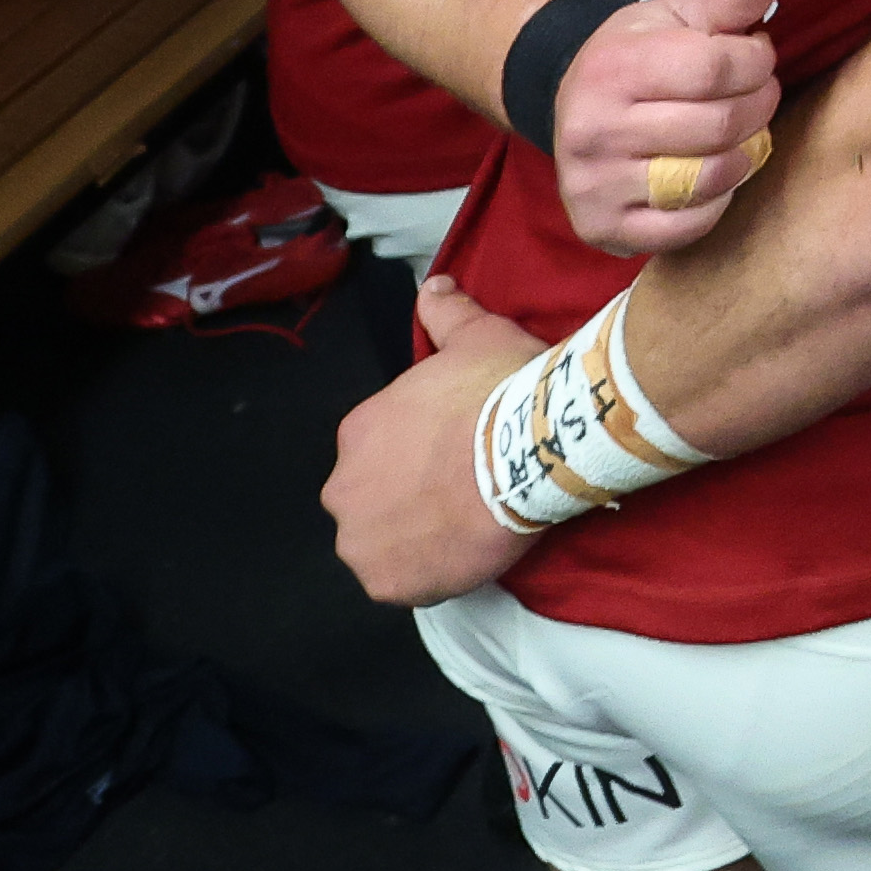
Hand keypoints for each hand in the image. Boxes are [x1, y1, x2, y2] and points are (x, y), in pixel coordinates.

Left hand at [326, 283, 547, 607]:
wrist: (526, 448)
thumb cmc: (498, 390)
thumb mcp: (475, 334)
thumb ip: (446, 312)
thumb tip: (433, 286)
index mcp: (357, 432)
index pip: (379, 452)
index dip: (419, 456)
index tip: (454, 456)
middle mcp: (343, 487)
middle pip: (372, 500)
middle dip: (406, 499)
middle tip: (460, 494)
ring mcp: (362, 540)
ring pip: (383, 545)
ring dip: (411, 540)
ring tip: (463, 530)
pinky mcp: (389, 583)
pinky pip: (403, 584)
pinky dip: (427, 576)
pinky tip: (463, 558)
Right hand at [553, 0, 786, 260]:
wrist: (572, 108)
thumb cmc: (636, 58)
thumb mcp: (672, 19)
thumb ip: (724, 4)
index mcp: (612, 67)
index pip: (714, 67)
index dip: (756, 62)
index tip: (759, 57)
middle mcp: (594, 128)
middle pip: (719, 125)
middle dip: (759, 106)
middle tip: (759, 95)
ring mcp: (595, 184)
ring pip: (710, 178)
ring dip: (745, 154)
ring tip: (741, 133)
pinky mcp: (603, 227)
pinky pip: (690, 226)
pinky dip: (717, 201)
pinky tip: (714, 175)